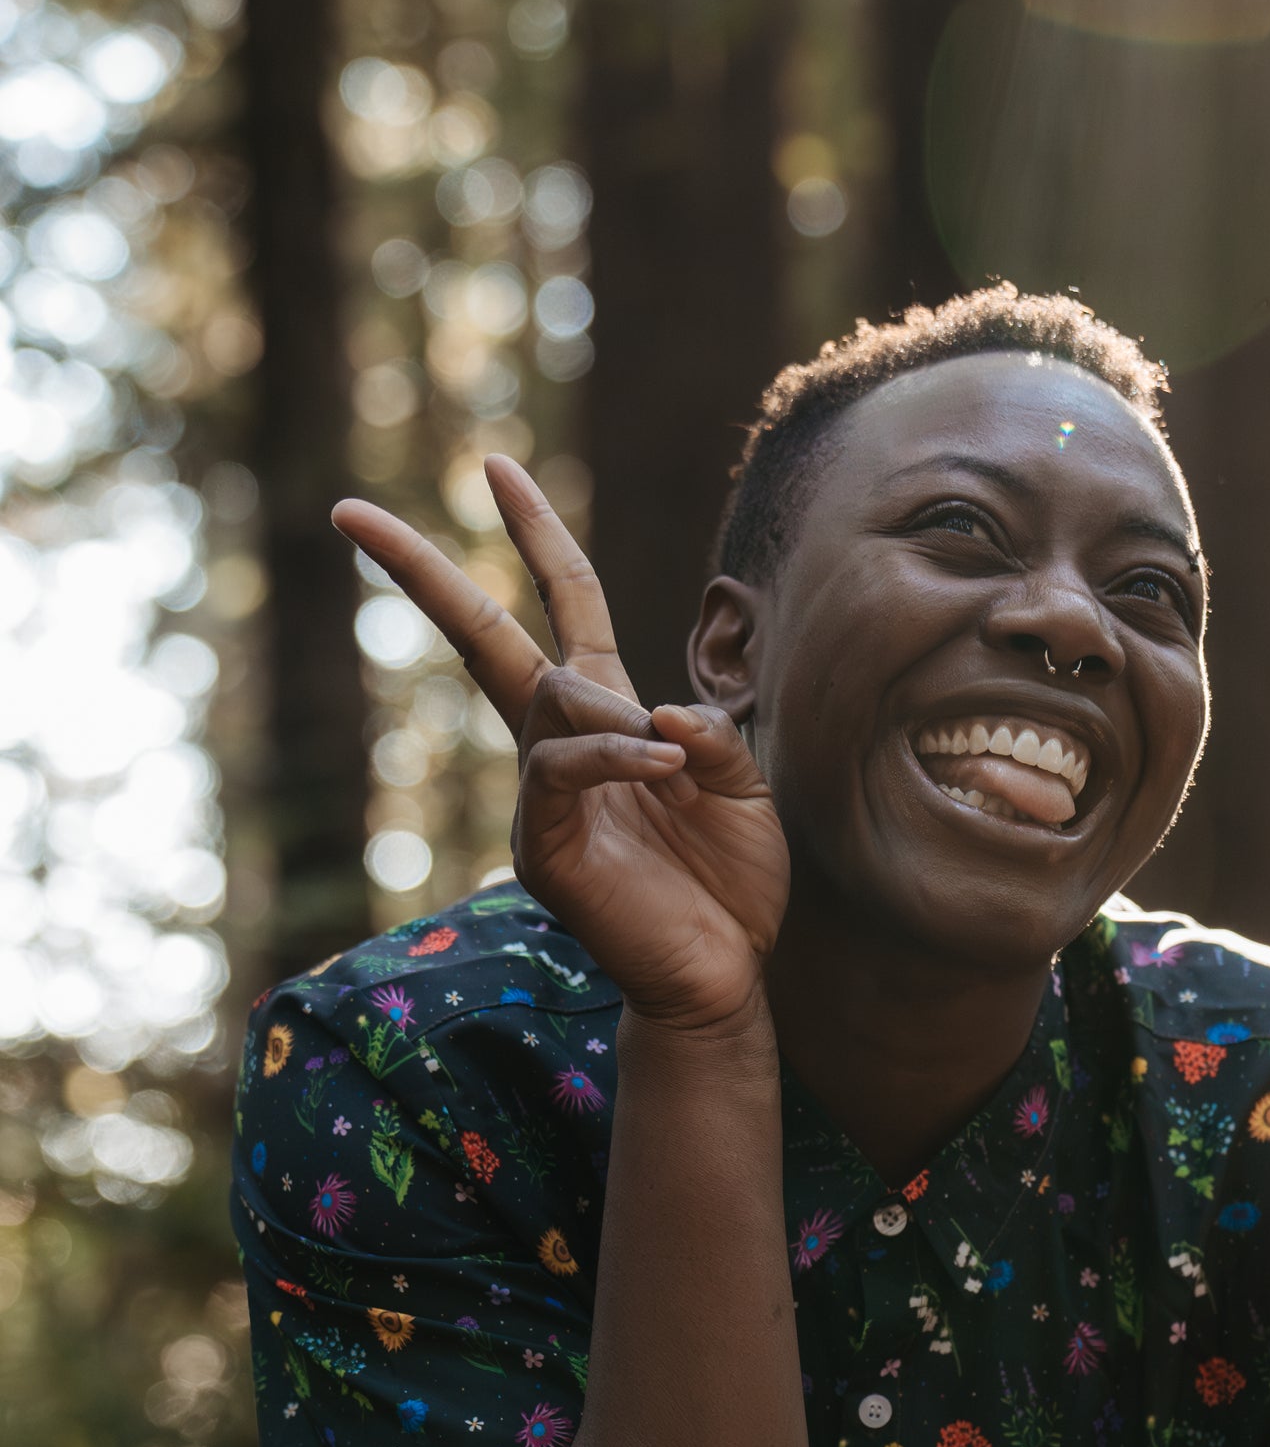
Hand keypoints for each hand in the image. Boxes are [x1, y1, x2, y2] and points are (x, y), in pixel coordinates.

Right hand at [332, 458, 788, 1031]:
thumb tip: (662, 709)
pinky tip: (665, 766)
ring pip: (550, 700)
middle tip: (348, 511)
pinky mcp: (546, 847)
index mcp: (609, 716)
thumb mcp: (744, 788)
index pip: (562, 603)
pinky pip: (563, 768)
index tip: (496, 467)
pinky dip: (617, 754)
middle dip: (421, 571)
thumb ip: (713, 734)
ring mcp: (544, 796)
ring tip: (678, 761)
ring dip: (612, 713)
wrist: (722, 979)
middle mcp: (560, 746)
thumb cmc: (732, 885)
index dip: (536, 535)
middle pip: (481, 635)